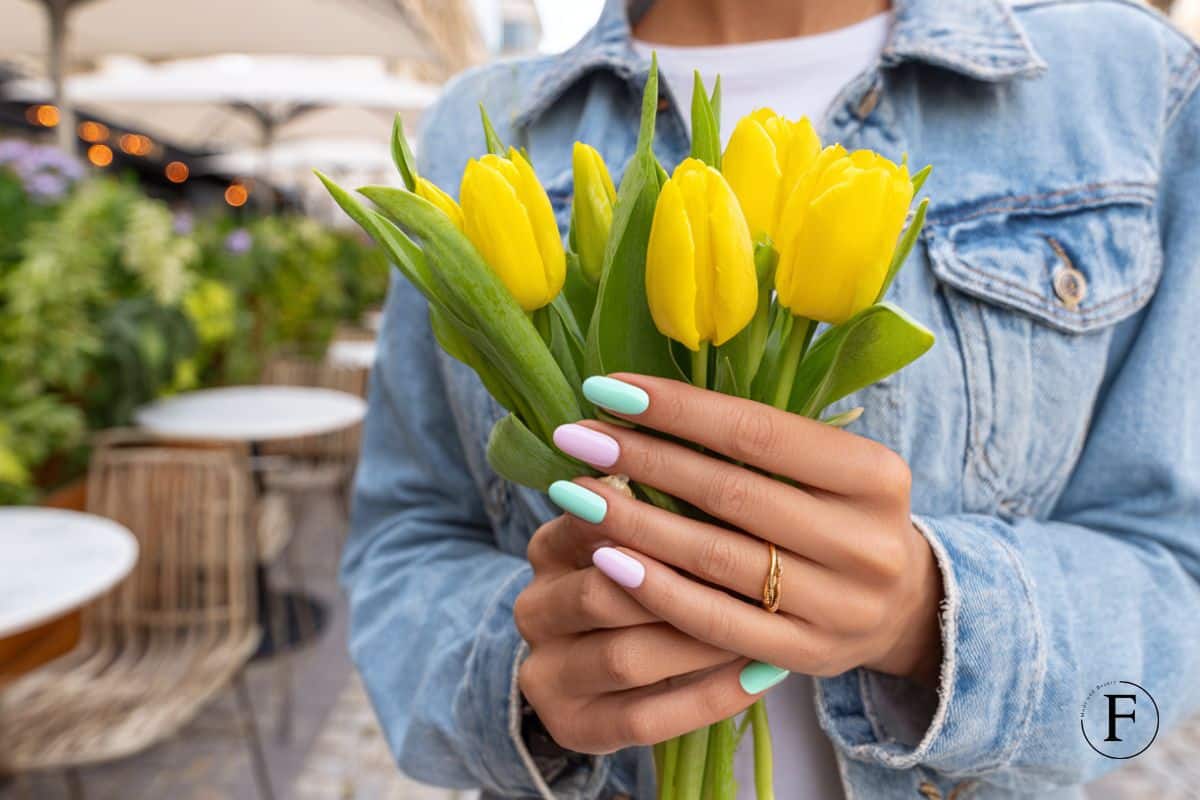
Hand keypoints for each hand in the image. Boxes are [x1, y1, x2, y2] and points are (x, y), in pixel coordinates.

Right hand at [513, 514, 761, 753]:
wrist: (596, 667)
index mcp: (547, 548)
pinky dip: (709, 699)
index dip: (658, 521)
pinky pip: (644, 720)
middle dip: (682, 588)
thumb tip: (726, 467)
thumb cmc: (643, 580)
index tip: (730, 514)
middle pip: (602, 594)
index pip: (592, 523)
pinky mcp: (572, 727)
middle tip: (756, 578)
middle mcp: (534, 610)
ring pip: (624, 658)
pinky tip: (760, 679)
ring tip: (764, 627)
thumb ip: (666, 508)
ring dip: (700, 643)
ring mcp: (546, 674)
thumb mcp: (640, 534)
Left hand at [550, 374, 943, 687]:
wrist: (901, 606)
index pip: (759, 431)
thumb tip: (642, 400)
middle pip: (731, 492)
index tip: (607, 389)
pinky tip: (604, 558)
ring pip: (716, 558)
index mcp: (877, 476)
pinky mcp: (808, 655)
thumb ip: (759, 439)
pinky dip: (655, 587)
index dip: (677, 408)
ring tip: (574, 492)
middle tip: (575, 437)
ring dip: (633, 522)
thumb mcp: (828, 467)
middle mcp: (867, 542)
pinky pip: (715, 621)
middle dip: (641, 458)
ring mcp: (841, 607)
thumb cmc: (839, 514)